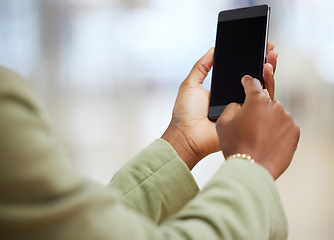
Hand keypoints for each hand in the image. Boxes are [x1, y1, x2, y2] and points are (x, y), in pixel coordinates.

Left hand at [162, 42, 277, 169]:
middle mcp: (234, 99)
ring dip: (268, 73)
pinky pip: (260, 105)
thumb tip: (213, 50)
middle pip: (253, 79)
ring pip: (260, 90)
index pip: (240, 72)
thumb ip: (201, 67)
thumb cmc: (185, 114)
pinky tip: (269, 74)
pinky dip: (267, 90)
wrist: (187, 136)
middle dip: (263, 63)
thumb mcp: (190, 84)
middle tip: (269, 48)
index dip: (250, 60)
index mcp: (223, 90)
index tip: (258, 46)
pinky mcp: (247, 120)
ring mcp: (242, 110)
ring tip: (271, 58)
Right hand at [216, 76, 299, 179]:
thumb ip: (231, 106)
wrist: (251, 168)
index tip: (247, 81)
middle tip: (249, 123)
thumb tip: (240, 104)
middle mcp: (274, 105)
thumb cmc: (236, 146)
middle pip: (265, 101)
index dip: (247, 81)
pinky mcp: (295, 131)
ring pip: (275, 114)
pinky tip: (267, 141)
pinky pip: (284, 126)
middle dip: (257, 108)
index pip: (252, 82)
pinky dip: (277, 130)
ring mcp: (287, 118)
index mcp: (256, 100)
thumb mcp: (223, 122)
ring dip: (268, 120)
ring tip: (257, 137)